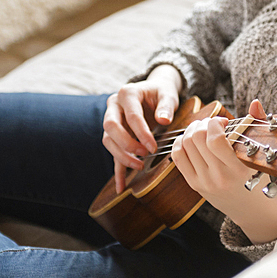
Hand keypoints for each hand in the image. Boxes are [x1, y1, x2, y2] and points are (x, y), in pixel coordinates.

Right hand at [102, 65, 181, 192]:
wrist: (154, 91)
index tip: (154, 147)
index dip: (142, 133)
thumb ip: (166, 105)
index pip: (131, 116)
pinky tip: (121, 186)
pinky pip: (113, 152)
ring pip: (108, 140)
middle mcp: (114, 105)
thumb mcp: (168, 94)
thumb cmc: (161, 92)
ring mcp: (111, 119)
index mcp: (127, 93)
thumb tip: (163, 120)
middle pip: (111, 127)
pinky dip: (117, 170)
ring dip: (122, 156)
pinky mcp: (114, 134)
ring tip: (140, 166)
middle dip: (127, 144)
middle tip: (145, 154)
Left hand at [172, 99, 276, 244]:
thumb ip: (258, 124)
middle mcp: (219, 177)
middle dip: (203, 123)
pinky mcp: (193, 184)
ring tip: (203, 129)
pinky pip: (178, 156)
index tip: (224, 122)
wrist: (250, 208)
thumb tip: (255, 102)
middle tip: (212, 124)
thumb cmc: (258, 176)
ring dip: (192, 130)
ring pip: (185, 144)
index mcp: (238, 169)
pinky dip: (181, 142)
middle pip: (197, 138)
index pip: (215, 141)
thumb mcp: (261, 153)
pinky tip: (192, 139)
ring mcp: (204, 181)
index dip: (215, 123)